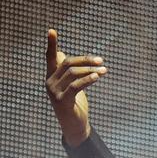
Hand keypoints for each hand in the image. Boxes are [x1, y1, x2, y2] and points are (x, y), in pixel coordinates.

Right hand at [45, 29, 106, 146]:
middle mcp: (50, 82)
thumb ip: (68, 72)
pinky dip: (87, 79)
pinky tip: (97, 77)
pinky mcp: (62, 101)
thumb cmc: (75, 104)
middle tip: (101, 60)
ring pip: (73, 73)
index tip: (52, 30)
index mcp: (52, 77)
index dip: (52, 44)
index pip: (51, 57)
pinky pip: (76, 86)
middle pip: (68, 63)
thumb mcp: (71, 86)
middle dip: (86, 60)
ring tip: (104, 70)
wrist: (75, 127)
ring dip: (91, 70)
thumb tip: (64, 54)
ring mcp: (54, 92)